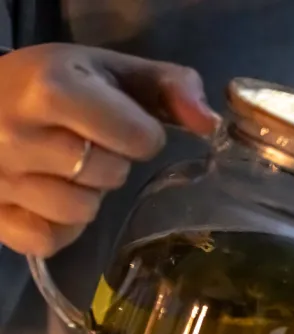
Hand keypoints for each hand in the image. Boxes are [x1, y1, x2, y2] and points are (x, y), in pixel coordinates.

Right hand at [0, 43, 219, 256]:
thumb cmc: (53, 83)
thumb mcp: (111, 69)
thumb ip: (170, 86)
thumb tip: (210, 124)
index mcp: (51, 89)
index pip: (140, 139)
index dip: (142, 135)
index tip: (120, 122)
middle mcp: (17, 135)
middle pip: (110, 176)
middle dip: (112, 163)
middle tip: (87, 144)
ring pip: (79, 212)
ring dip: (86, 195)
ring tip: (64, 168)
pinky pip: (48, 240)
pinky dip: (58, 226)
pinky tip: (46, 197)